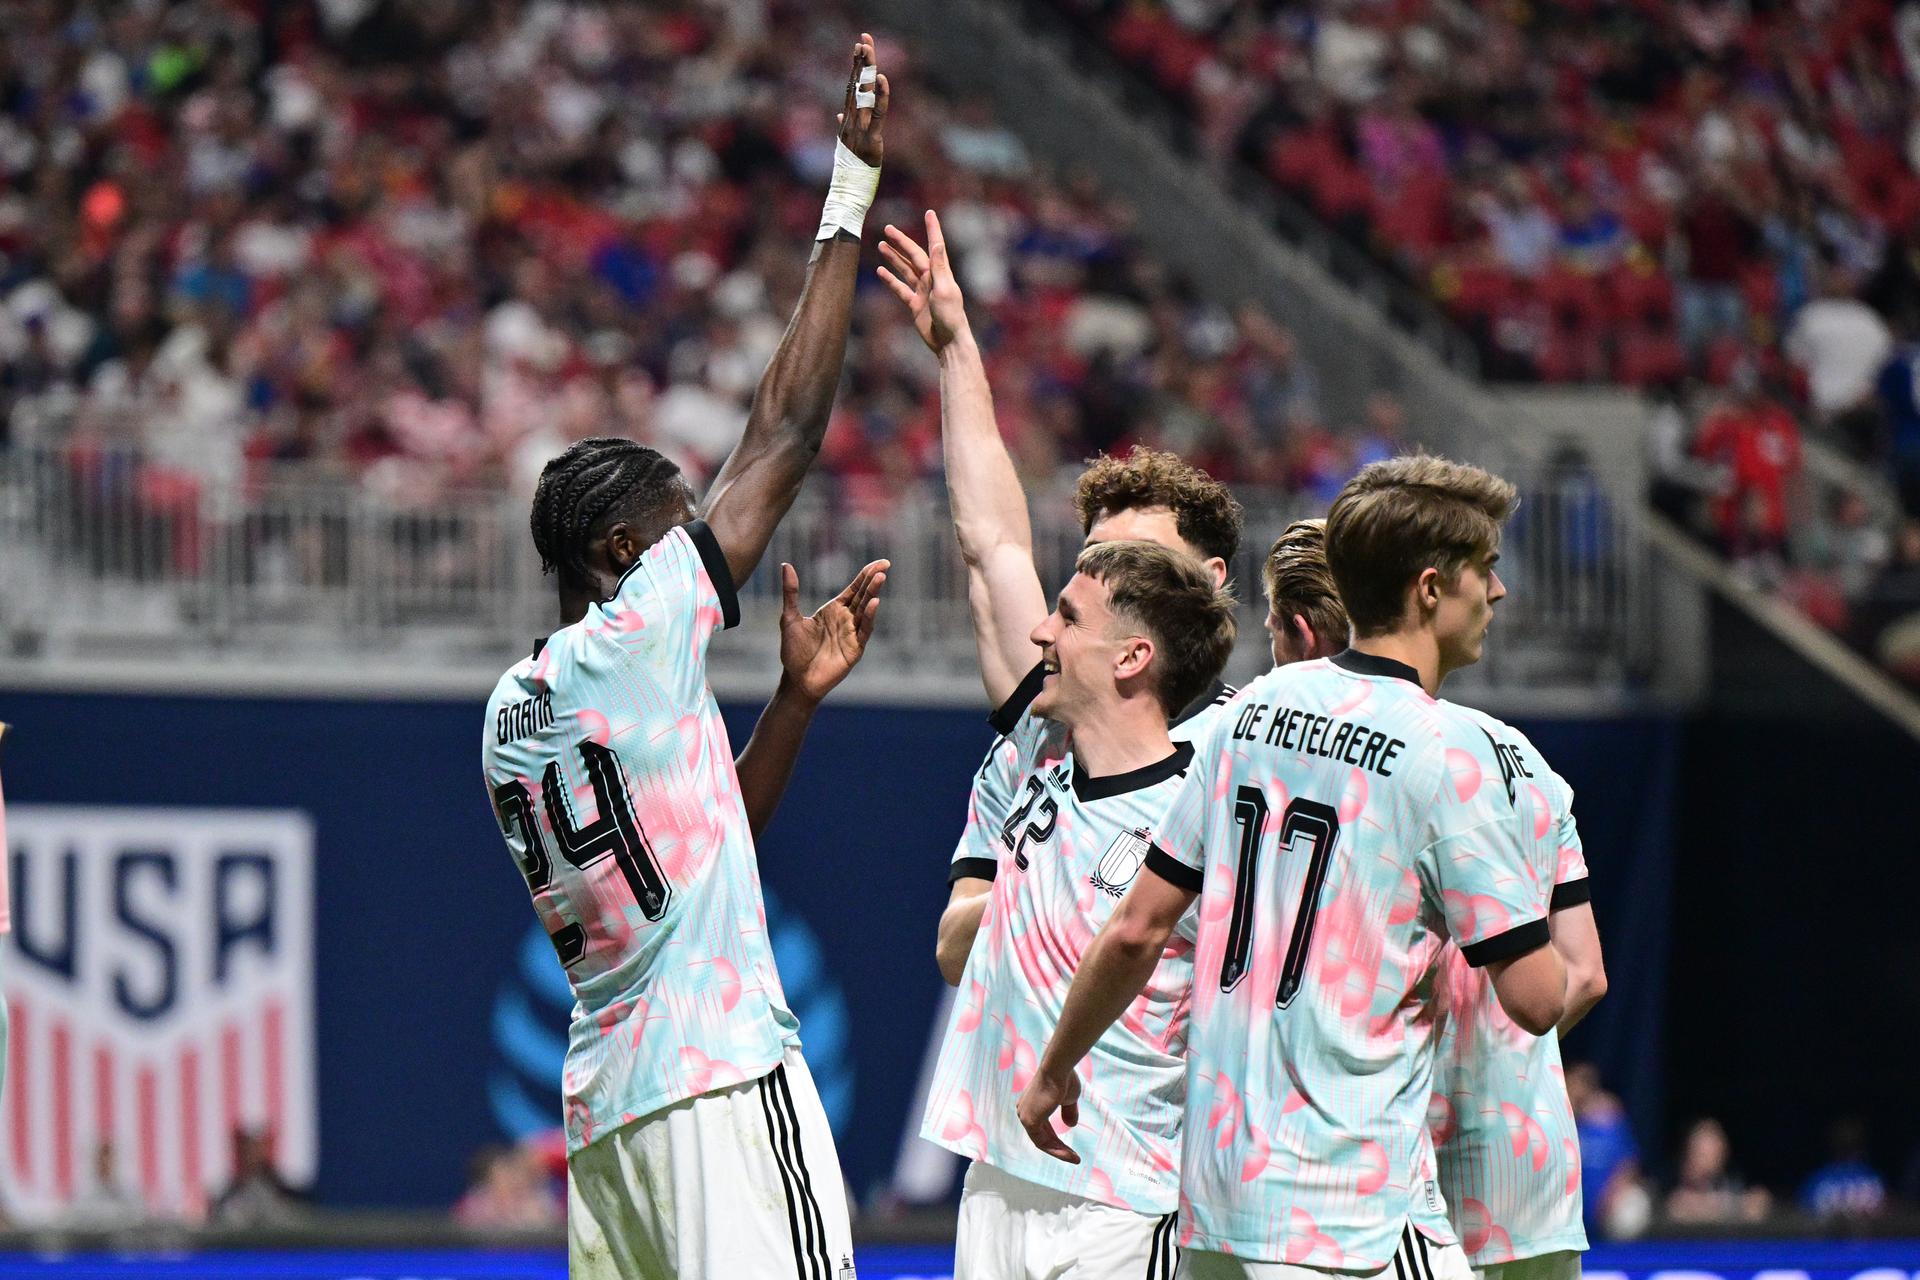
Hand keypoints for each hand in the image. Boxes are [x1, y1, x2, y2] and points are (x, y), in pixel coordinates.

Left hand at [779, 559, 888, 703]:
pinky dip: (870, 617)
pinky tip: (874, 604)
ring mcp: (852, 634)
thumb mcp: (790, 617)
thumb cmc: (794, 651)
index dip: (865, 575)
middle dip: (873, 581)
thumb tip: (786, 565)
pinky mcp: (855, 649)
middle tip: (885, 565)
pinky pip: (864, 631)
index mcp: (834, 610)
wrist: (796, 679)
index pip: (854, 589)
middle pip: (863, 596)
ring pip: (866, 611)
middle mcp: (846, 620)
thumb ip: (791, 592)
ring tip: (880, 578)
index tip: (879, 563)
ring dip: (873, 595)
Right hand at [838, 34, 889, 166]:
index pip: (852, 88)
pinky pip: (877, 114)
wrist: (847, 190)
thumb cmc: (849, 170)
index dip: (855, 67)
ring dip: (866, 70)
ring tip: (868, 50)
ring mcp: (859, 128)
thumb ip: (842, 127)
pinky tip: (881, 78)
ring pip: (863, 94)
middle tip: (863, 39)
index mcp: (847, 120)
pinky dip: (879, 96)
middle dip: (860, 61)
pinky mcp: (871, 138)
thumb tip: (838, 116)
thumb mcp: (845, 146)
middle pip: (856, 85)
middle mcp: (851, 120)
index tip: (858, 47)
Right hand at [878, 210, 968, 353]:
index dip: (932, 228)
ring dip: (894, 258)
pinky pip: (899, 288)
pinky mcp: (914, 304)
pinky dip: (890, 280)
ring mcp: (922, 291)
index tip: (929, 213)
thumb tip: (937, 244)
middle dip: (901, 241)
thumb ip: (938, 267)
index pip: (935, 245)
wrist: (947, 341)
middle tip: (887, 228)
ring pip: (904, 269)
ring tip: (881, 245)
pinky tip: (880, 271)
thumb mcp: (945, 289)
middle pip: (913, 255)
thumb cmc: (950, 316)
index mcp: (940, 273)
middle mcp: (931, 278)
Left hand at [1015, 1067, 1081, 1163]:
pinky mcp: (1029, 1122)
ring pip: (1042, 1142)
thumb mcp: (1068, 1098)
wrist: (1059, 1069)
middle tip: (1075, 1158)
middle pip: (1042, 1137)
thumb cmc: (1064, 1079)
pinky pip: (1042, 1143)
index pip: (1043, 1129)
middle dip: (1059, 1149)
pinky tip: (1069, 1155)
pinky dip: (1056, 1151)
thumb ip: (1068, 1112)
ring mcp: (1025, 1117)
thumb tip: (1070, 1126)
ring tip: (1075, 1159)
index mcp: (1031, 1105)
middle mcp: (1025, 1111)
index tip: (1071, 1150)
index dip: (1057, 1141)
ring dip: (1059, 1153)